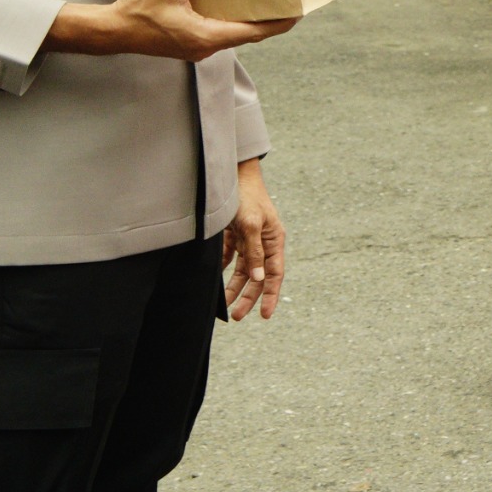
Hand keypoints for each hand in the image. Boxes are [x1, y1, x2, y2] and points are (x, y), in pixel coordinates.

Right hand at [48, 0, 295, 60]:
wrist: (112, 32)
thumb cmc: (138, 12)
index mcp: (208, 36)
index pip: (255, 33)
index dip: (279, 23)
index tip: (298, 13)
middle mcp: (207, 47)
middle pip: (248, 34)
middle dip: (268, 20)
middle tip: (286, 1)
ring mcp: (198, 47)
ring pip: (233, 33)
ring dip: (249, 19)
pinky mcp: (190, 42)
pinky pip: (219, 30)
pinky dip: (230, 18)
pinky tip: (232, 0)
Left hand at [222, 158, 285, 321]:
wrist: (233, 175)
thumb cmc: (247, 197)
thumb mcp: (251, 225)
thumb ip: (255, 252)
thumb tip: (258, 279)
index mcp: (274, 241)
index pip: (274, 275)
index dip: (270, 296)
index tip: (265, 315)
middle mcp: (264, 243)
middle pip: (258, 277)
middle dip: (249, 298)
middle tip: (237, 316)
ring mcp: (249, 240)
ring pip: (243, 271)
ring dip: (235, 288)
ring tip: (225, 306)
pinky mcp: (236, 236)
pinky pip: (231, 260)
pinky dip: (225, 272)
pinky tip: (216, 283)